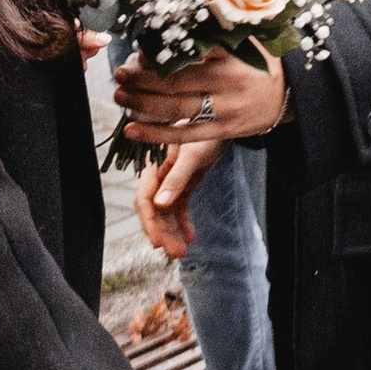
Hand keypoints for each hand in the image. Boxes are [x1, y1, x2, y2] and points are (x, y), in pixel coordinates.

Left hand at [112, 51, 289, 144]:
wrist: (288, 94)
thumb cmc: (259, 63)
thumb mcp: (242, 41)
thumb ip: (211, 36)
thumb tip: (170, 29)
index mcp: (229, 57)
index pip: (186, 54)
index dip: (157, 55)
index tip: (136, 51)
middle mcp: (227, 83)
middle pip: (175, 83)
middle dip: (141, 80)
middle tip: (119, 74)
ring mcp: (224, 110)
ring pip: (176, 110)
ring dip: (142, 104)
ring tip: (120, 97)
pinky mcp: (222, 131)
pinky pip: (184, 134)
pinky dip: (155, 134)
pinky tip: (132, 130)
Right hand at [135, 141, 222, 262]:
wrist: (225, 116)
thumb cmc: (207, 129)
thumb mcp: (192, 155)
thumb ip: (176, 179)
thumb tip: (159, 204)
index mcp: (155, 164)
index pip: (145, 198)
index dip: (149, 221)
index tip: (157, 242)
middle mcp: (159, 173)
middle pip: (155, 208)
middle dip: (163, 231)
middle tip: (176, 253)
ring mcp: (171, 178)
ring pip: (166, 211)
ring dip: (172, 231)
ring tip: (182, 251)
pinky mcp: (183, 181)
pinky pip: (179, 206)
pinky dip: (183, 221)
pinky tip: (190, 236)